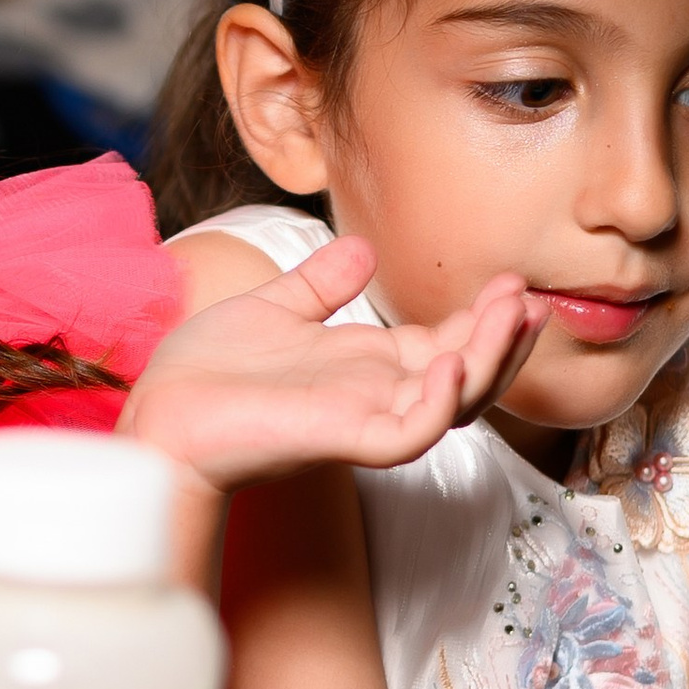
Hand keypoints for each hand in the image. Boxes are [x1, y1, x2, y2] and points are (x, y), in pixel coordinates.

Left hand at [121, 236, 535, 495]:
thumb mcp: (274, 309)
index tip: (512, 282)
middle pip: (466, 376)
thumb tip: (364, 249)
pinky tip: (450, 362)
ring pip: (451, 404)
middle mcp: (375, 396)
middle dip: (504, 338)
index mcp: (366, 368)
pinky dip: (435, 403)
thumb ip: (321, 284)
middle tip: (528, 296)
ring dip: (489, 361)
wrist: (160, 412)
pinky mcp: (339, 440)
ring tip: (511, 316)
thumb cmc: (208, 373)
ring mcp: (362, 421)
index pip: (448, 345)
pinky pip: (407, 434)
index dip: (484, 318)